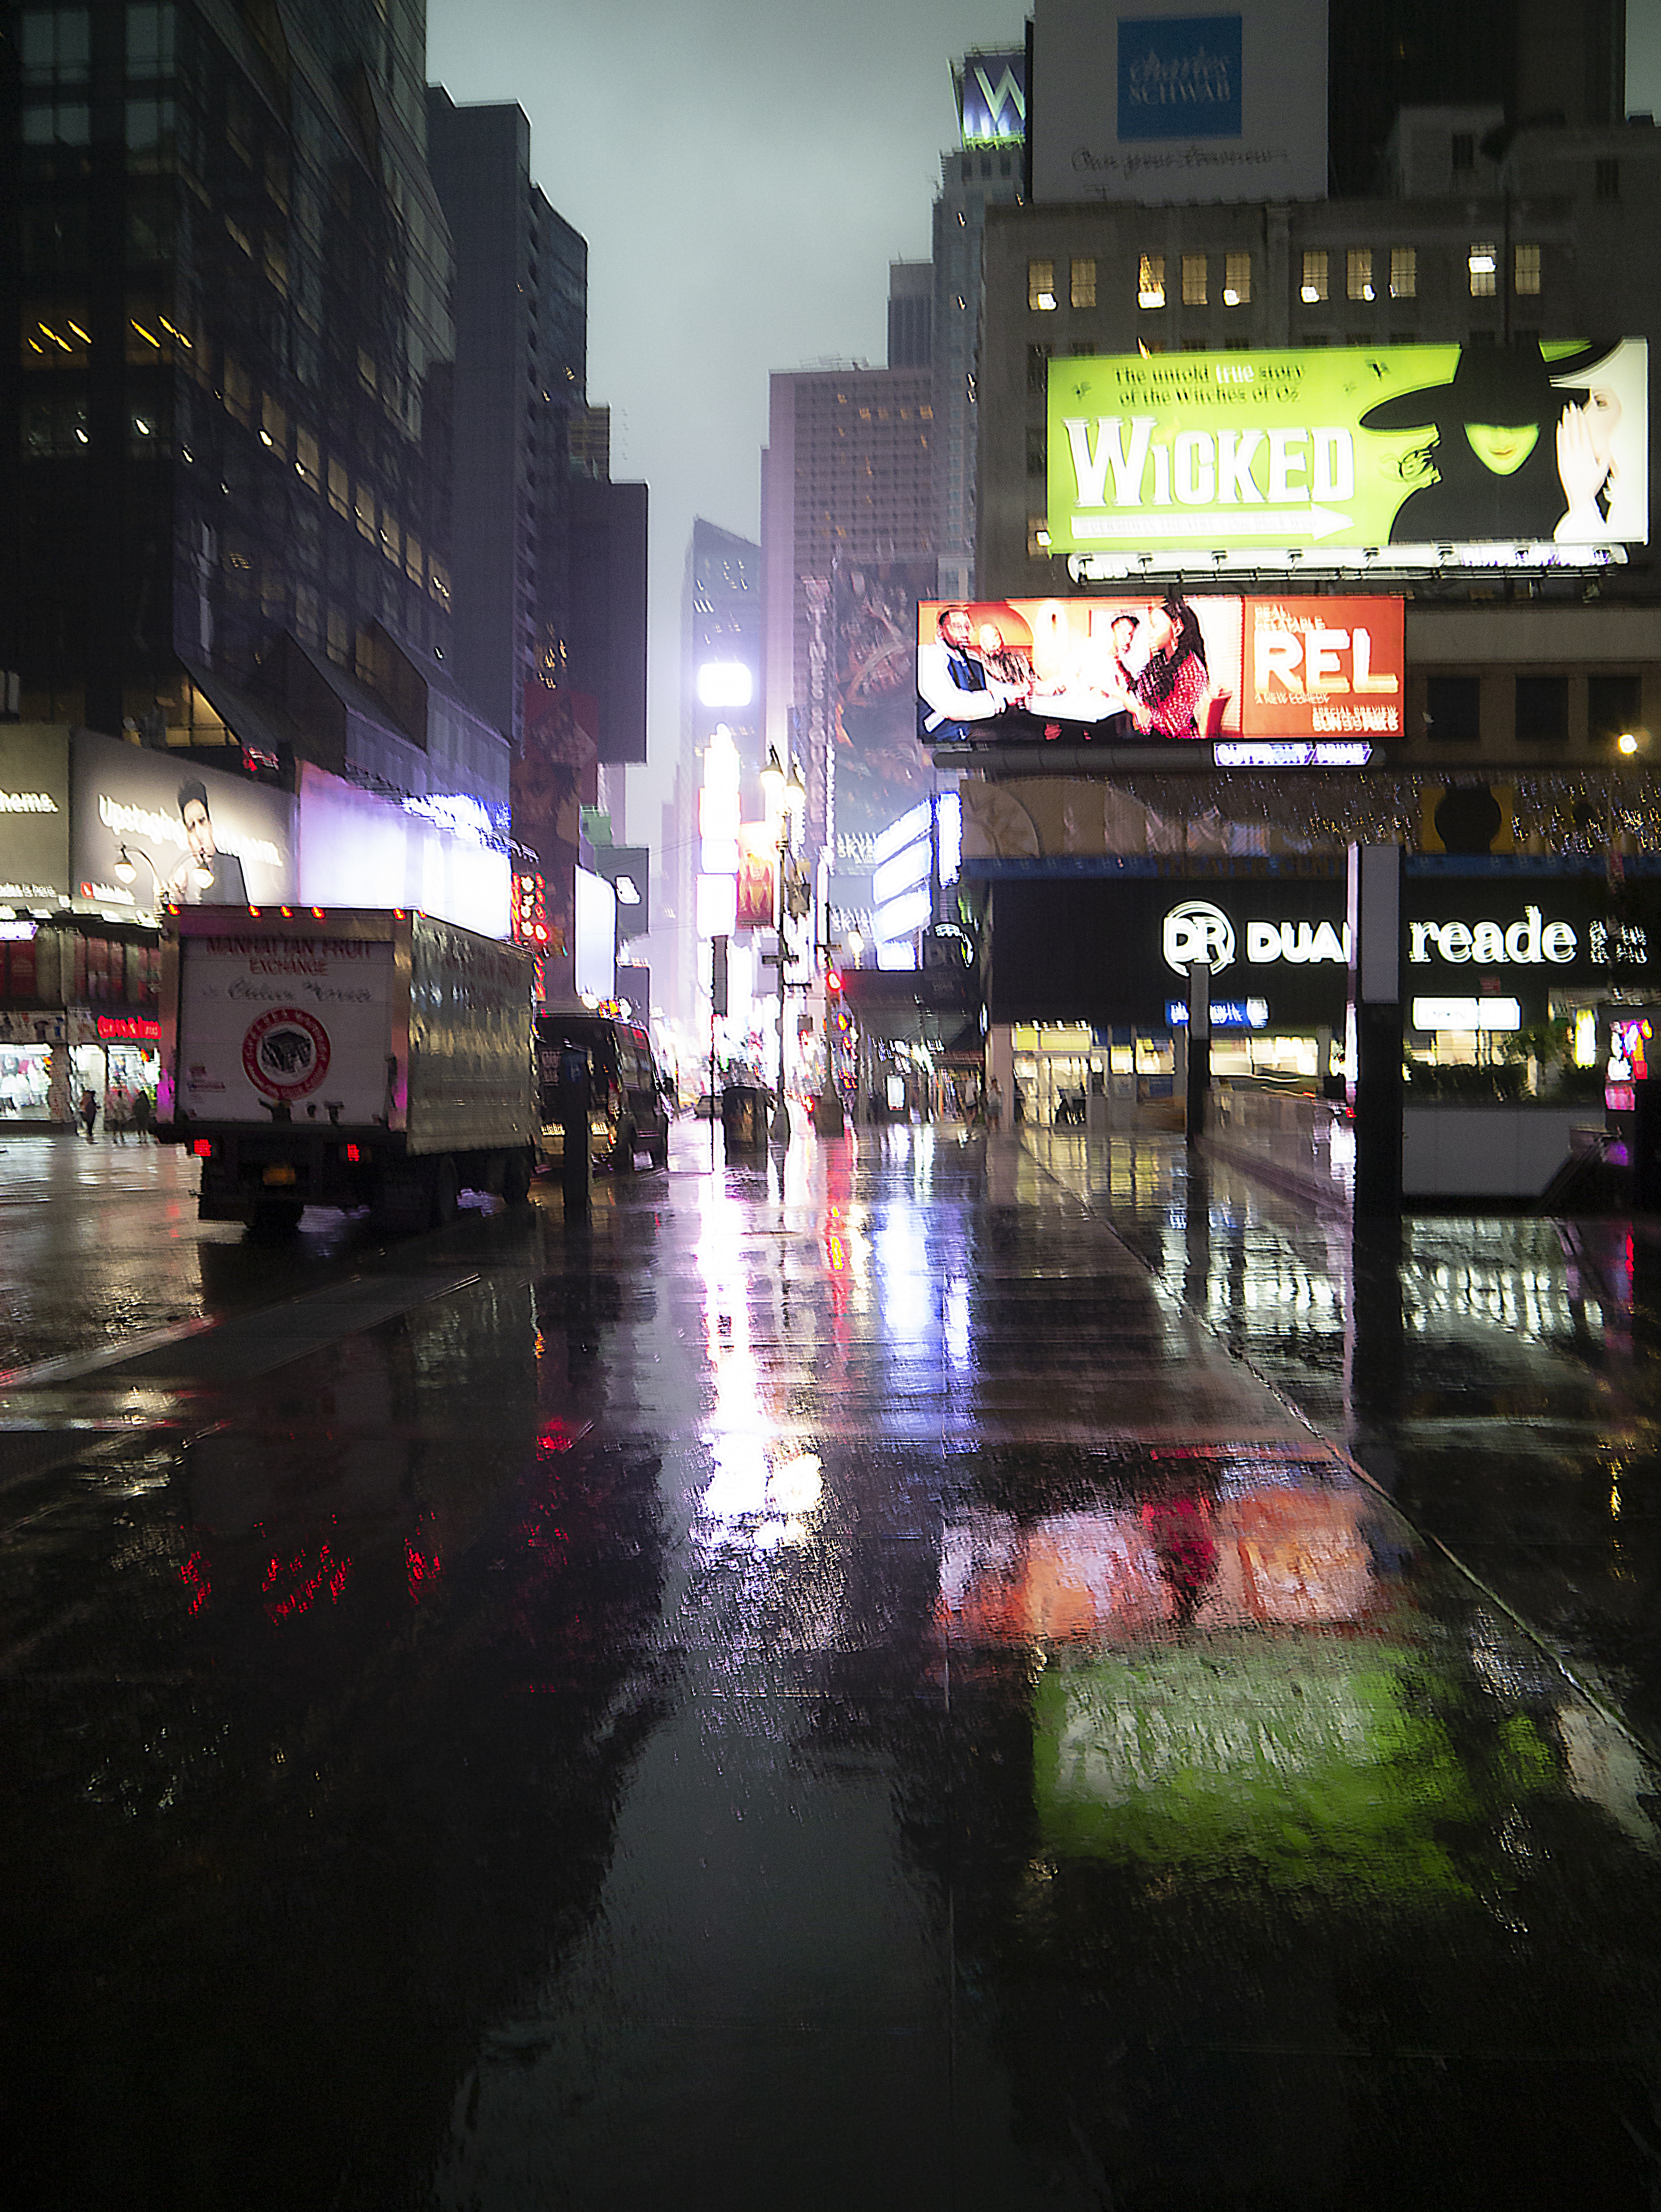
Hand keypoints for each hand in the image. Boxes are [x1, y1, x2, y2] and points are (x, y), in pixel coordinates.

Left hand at [1556, 405, 1610, 536]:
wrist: (1579, 496)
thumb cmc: (1590, 485)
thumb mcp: (1601, 470)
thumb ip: (1603, 459)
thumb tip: (1605, 453)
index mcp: (1587, 453)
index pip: (1584, 432)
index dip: (1582, 421)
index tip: (1580, 412)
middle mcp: (1577, 453)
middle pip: (1575, 431)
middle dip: (1573, 418)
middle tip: (1571, 406)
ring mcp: (1568, 457)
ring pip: (1567, 436)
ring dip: (1566, 423)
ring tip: (1565, 412)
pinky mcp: (1562, 462)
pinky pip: (1560, 445)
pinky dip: (1560, 436)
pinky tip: (1559, 427)